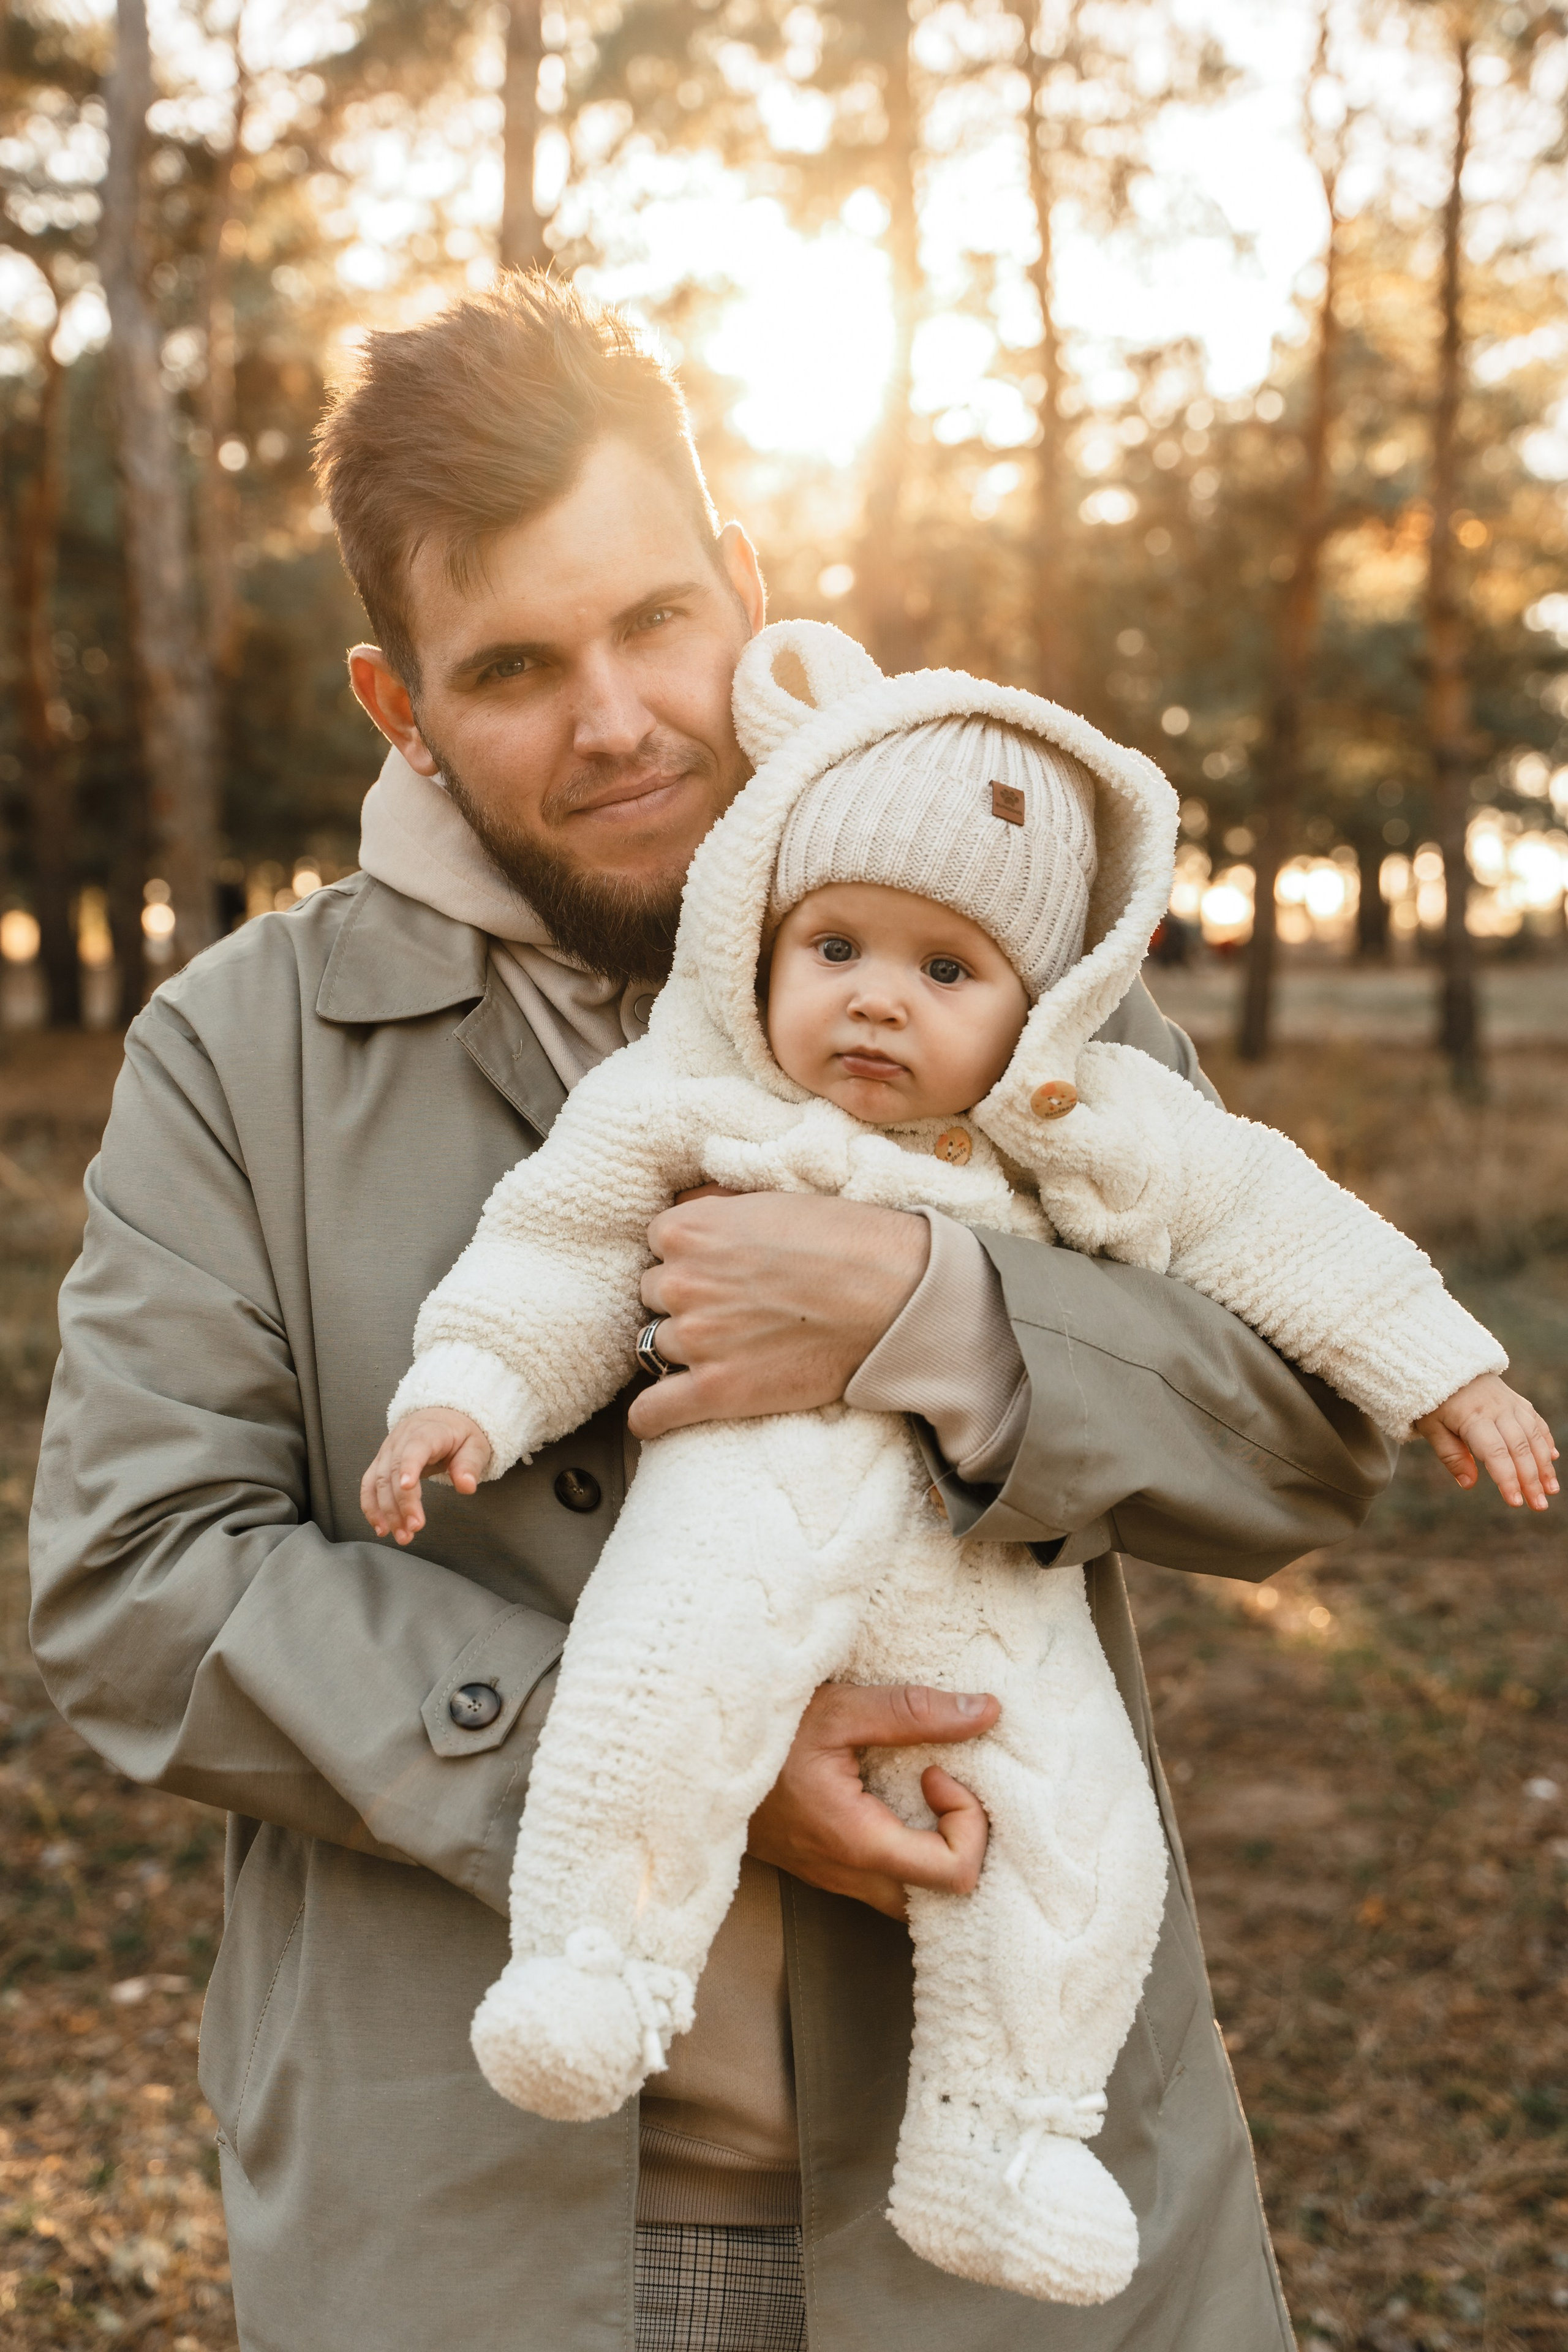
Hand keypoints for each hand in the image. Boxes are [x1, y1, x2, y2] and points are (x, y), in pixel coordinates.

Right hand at [361, 1408, 492, 1543]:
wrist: (441, 1419)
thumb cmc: (459, 1434)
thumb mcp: (475, 1446)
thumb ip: (469, 1465)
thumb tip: (467, 1486)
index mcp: (427, 1431)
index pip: (415, 1447)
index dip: (409, 1466)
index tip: (408, 1487)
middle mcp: (401, 1440)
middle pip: (394, 1472)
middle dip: (401, 1503)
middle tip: (414, 1528)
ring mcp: (387, 1452)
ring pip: (379, 1482)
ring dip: (387, 1512)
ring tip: (401, 1536)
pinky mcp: (380, 1464)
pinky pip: (369, 1485)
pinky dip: (372, 1508)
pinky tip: (381, 1528)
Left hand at [627, 1190, 929, 1439]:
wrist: (893, 1294)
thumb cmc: (844, 1241)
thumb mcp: (768, 1200)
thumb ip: (716, 1208)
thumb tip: (689, 1212)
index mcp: (688, 1231)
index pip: (658, 1247)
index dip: (690, 1258)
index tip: (720, 1269)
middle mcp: (681, 1283)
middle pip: (655, 1296)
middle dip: (688, 1301)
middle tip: (735, 1307)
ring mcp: (695, 1339)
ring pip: (658, 1346)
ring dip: (685, 1349)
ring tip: (733, 1347)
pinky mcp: (716, 1389)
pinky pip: (652, 1412)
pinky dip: (652, 1416)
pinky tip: (661, 1414)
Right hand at [746, 1681, 1000, 1920]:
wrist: (692, 1756)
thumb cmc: (760, 1732)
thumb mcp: (838, 1709)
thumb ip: (914, 1712)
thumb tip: (985, 1712)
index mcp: (857, 1842)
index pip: (954, 1874)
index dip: (968, 1820)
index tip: (938, 1770)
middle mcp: (849, 1875)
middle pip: (943, 1899)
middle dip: (963, 1842)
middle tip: (942, 1785)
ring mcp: (834, 1878)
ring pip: (915, 1895)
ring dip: (936, 1847)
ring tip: (925, 1791)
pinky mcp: (825, 1868)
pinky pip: (886, 1880)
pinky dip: (910, 1848)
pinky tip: (898, 1801)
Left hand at [1415, 1373, 1558, 1510]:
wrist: (1445, 1363)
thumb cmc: (1434, 1401)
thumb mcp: (1431, 1428)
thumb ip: (1451, 1455)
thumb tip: (1468, 1485)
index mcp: (1473, 1418)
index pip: (1495, 1454)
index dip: (1507, 1479)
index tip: (1515, 1502)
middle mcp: (1497, 1410)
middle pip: (1519, 1448)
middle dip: (1531, 1480)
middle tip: (1539, 1506)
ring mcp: (1511, 1404)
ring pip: (1534, 1436)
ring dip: (1545, 1465)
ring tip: (1551, 1490)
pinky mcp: (1518, 1401)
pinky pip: (1536, 1422)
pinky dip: (1546, 1440)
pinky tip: (1553, 1458)